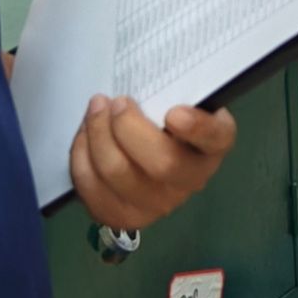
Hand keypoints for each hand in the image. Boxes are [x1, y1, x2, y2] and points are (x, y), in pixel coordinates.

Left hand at [70, 97, 234, 230]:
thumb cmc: (161, 114)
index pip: (216, 139)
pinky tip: (85, 137)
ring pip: (119, 173)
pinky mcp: (124, 216)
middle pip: (162, 163)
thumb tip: (139, 80)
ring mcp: (158, 204)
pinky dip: (81, 155)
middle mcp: (191, 180)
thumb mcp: (174, 98)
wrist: (143, 154)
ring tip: (96, 109)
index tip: (174, 113)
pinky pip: (92, 186)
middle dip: (128, 127)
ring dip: (98, 135)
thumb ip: (167, 90)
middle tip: (115, 101)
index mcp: (212, 145)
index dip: (197, 129)